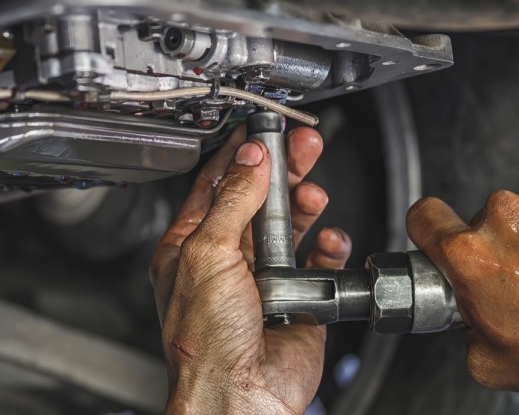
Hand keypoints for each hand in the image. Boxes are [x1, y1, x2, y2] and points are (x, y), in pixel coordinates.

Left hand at [150, 125, 351, 413]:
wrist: (241, 395)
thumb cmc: (207, 344)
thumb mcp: (209, 254)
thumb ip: (231, 200)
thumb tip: (249, 160)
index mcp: (190, 249)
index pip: (215, 185)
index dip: (239, 154)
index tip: (261, 130)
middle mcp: (225, 263)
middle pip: (258, 200)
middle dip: (282, 171)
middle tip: (303, 146)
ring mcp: (263, 282)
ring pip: (290, 228)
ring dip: (304, 206)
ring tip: (314, 192)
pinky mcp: (298, 301)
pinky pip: (320, 264)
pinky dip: (328, 248)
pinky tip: (328, 239)